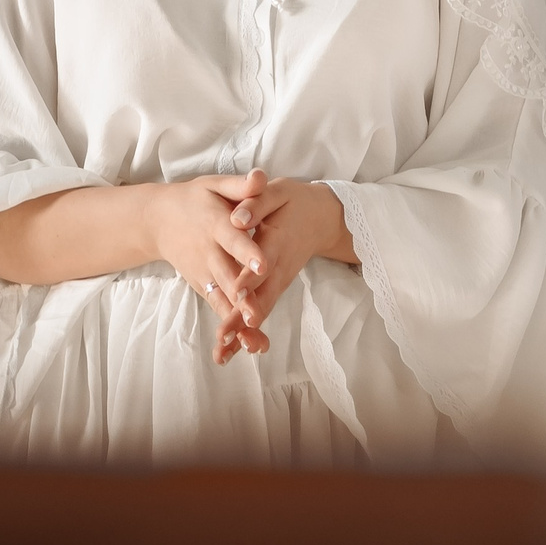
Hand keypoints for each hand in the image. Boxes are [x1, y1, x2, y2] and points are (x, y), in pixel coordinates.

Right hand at [148, 173, 274, 363]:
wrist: (158, 220)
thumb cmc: (196, 200)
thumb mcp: (215, 185)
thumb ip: (241, 185)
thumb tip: (261, 176)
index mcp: (216, 225)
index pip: (234, 240)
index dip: (248, 253)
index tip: (263, 265)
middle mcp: (209, 252)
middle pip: (227, 276)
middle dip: (243, 297)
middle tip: (257, 314)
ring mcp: (203, 272)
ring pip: (222, 298)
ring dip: (236, 319)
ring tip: (254, 339)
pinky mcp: (202, 285)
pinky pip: (217, 306)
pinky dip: (228, 326)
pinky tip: (244, 345)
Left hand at [222, 174, 356, 349]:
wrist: (322, 218)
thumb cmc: (294, 203)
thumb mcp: (278, 192)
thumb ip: (257, 203)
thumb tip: (237, 218)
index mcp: (278, 240)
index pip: (263, 262)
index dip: (249, 277)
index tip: (235, 291)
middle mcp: (280, 266)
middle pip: (262, 295)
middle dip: (242, 316)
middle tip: (224, 335)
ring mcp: (280, 280)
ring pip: (262, 309)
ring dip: (243, 332)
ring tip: (223, 352)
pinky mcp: (276, 288)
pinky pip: (262, 312)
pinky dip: (248, 332)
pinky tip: (231, 350)